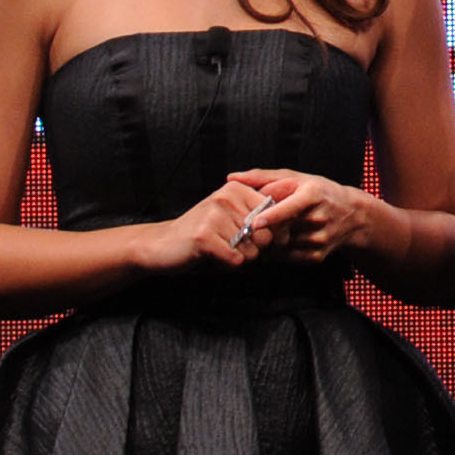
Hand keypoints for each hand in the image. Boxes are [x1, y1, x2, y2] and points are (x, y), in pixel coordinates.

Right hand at [134, 175, 276, 274]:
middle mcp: (227, 196)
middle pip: (266, 236)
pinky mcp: (205, 236)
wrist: (162, 245)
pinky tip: (211, 257)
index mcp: (237, 189)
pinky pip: (236, 260)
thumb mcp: (233, 218)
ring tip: (218, 250)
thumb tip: (291, 220)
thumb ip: (261, 217)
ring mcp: (214, 214)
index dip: (270, 236)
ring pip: (252, 251)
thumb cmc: (203, 235)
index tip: (248, 238)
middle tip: (230, 246)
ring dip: (238, 259)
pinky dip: (227, 266)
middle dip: (254, 250)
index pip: (275, 216)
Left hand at [226, 169, 370, 263]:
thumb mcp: (296, 178)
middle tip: (246, 227)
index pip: (290, 207)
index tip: (255, 222)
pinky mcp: (316, 256)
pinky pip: (285, 257)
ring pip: (280, 246)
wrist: (352, 216)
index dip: (272, 216)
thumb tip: (232, 178)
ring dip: (266, 242)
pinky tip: (275, 242)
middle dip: (261, 230)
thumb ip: (262, 178)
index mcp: (312, 195)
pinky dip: (274, 252)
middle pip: (281, 229)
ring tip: (262, 233)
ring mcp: (318, 239)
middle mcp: (318, 218)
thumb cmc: (319, 192)